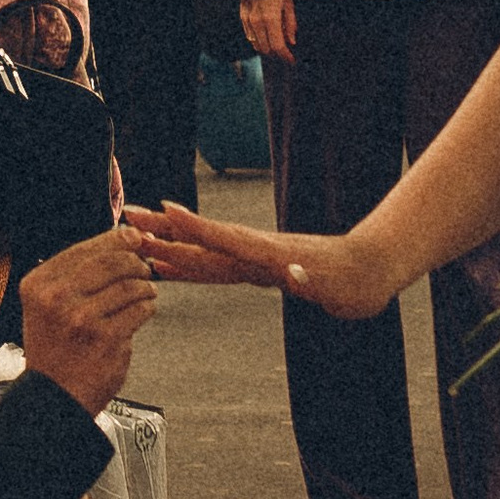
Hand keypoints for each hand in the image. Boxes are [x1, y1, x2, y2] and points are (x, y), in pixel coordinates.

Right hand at [19, 227, 158, 414]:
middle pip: (112, 262)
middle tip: (143, 268)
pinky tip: (143, 311)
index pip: (85, 249)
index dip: (116, 239)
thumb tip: (123, 238)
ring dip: (145, 287)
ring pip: (130, 286)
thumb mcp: (47, 305)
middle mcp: (57, 299)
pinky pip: (139, 310)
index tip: (133, 238)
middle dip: (135, 262)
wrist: (55, 396)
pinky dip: (147, 307)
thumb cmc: (55, 349)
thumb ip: (75, 274)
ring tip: (146, 292)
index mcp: (39, 285)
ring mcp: (82, 319)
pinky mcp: (107, 339)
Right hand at [125, 201, 395, 316]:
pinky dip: (190, 265)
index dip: (195, 229)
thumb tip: (295, 272)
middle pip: (203, 240)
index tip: (163, 212)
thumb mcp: (337, 286)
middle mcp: (256, 252)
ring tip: (135, 240)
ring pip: (204, 252)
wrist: (373, 269)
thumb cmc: (356, 281)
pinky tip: (171, 267)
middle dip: (165, 230)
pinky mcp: (259, 268)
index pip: (226, 239)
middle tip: (127, 217)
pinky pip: (215, 266)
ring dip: (169, 245)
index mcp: (270, 254)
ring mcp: (255, 259)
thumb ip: (312, 279)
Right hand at [240, 0, 296, 62]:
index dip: (286, 56)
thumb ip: (290, 24)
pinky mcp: (243, 18)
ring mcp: (248, 21)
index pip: (278, 46)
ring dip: (267, 49)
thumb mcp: (288, 3)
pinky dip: (258, 41)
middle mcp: (257, 22)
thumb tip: (292, 41)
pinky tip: (266, 37)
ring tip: (276, 45)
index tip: (291, 60)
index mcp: (271, 19)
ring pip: (257, 45)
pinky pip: (250, 37)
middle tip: (286, 53)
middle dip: (277, 54)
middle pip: (266, 49)